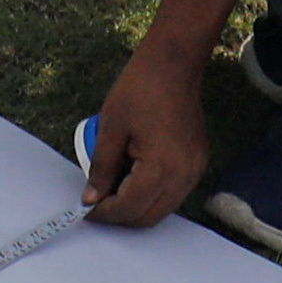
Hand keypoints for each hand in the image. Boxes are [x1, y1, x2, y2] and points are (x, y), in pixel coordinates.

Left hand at [82, 48, 208, 226]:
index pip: (130, 207)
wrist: (172, 66)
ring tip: (111, 190)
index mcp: (161, 167)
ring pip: (163, 208)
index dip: (105, 213)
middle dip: (121, 216)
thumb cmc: (139, 90)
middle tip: (95, 203)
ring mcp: (195, 172)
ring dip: (137, 206)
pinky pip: (174, 193)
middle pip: (150, 216)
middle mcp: (184, 177)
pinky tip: (132, 179)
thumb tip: (91, 198)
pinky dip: (151, 194)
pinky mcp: (197, 164)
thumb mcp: (110, 127)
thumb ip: (101, 167)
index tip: (84, 209)